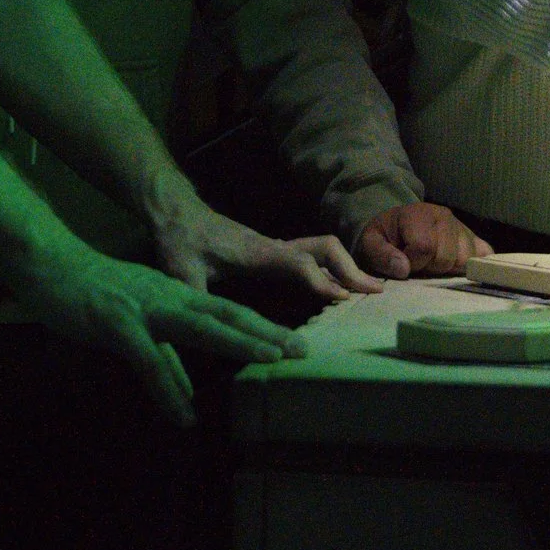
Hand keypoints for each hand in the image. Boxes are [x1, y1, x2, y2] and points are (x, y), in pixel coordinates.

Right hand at [12, 238, 306, 426]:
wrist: (50, 265)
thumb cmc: (92, 294)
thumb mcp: (136, 322)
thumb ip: (164, 354)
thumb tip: (187, 393)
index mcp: (176, 295)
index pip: (228, 312)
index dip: (262, 329)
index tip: (296, 345)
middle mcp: (169, 298)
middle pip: (226, 315)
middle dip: (265, 333)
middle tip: (302, 351)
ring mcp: (144, 309)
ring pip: (199, 326)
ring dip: (236, 343)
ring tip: (268, 361)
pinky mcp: (117, 324)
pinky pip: (149, 359)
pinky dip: (168, 389)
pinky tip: (183, 414)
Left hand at [155, 204, 383, 302]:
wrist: (173, 211)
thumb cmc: (177, 239)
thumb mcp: (180, 272)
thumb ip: (194, 302)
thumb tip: (200, 338)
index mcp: (256, 252)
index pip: (297, 263)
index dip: (321, 280)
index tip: (343, 298)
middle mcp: (273, 247)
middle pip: (324, 248)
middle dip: (351, 268)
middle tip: (376, 294)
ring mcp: (275, 247)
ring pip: (322, 249)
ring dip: (346, 266)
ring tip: (369, 293)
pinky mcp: (272, 251)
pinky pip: (312, 256)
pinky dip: (333, 268)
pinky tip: (340, 288)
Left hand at [355, 203, 495, 278]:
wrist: (399, 226)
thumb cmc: (386, 236)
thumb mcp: (371, 243)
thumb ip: (381, 255)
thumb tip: (403, 269)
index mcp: (419, 214)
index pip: (425, 247)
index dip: (413, 262)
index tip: (404, 262)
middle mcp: (445, 217)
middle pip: (447, 257)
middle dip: (430, 267)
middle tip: (420, 263)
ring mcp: (463, 227)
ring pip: (466, 260)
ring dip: (448, 268)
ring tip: (434, 262)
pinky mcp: (475, 238)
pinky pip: (485, 256)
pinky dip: (473, 265)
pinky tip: (456, 266)